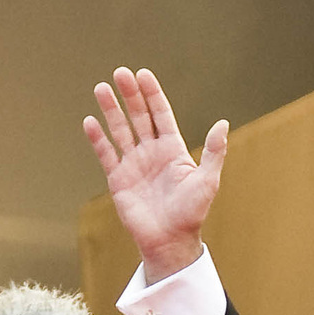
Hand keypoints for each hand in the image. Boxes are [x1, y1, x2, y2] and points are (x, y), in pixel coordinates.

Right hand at [84, 67, 228, 282]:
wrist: (170, 242)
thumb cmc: (191, 214)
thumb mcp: (207, 181)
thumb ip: (214, 152)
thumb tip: (223, 123)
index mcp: (173, 150)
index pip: (161, 114)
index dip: (153, 94)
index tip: (143, 74)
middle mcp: (152, 153)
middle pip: (138, 116)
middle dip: (130, 95)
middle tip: (120, 73)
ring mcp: (134, 165)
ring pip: (120, 130)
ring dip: (111, 110)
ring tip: (102, 88)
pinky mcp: (119, 180)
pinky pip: (106, 154)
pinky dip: (98, 139)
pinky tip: (90, 121)